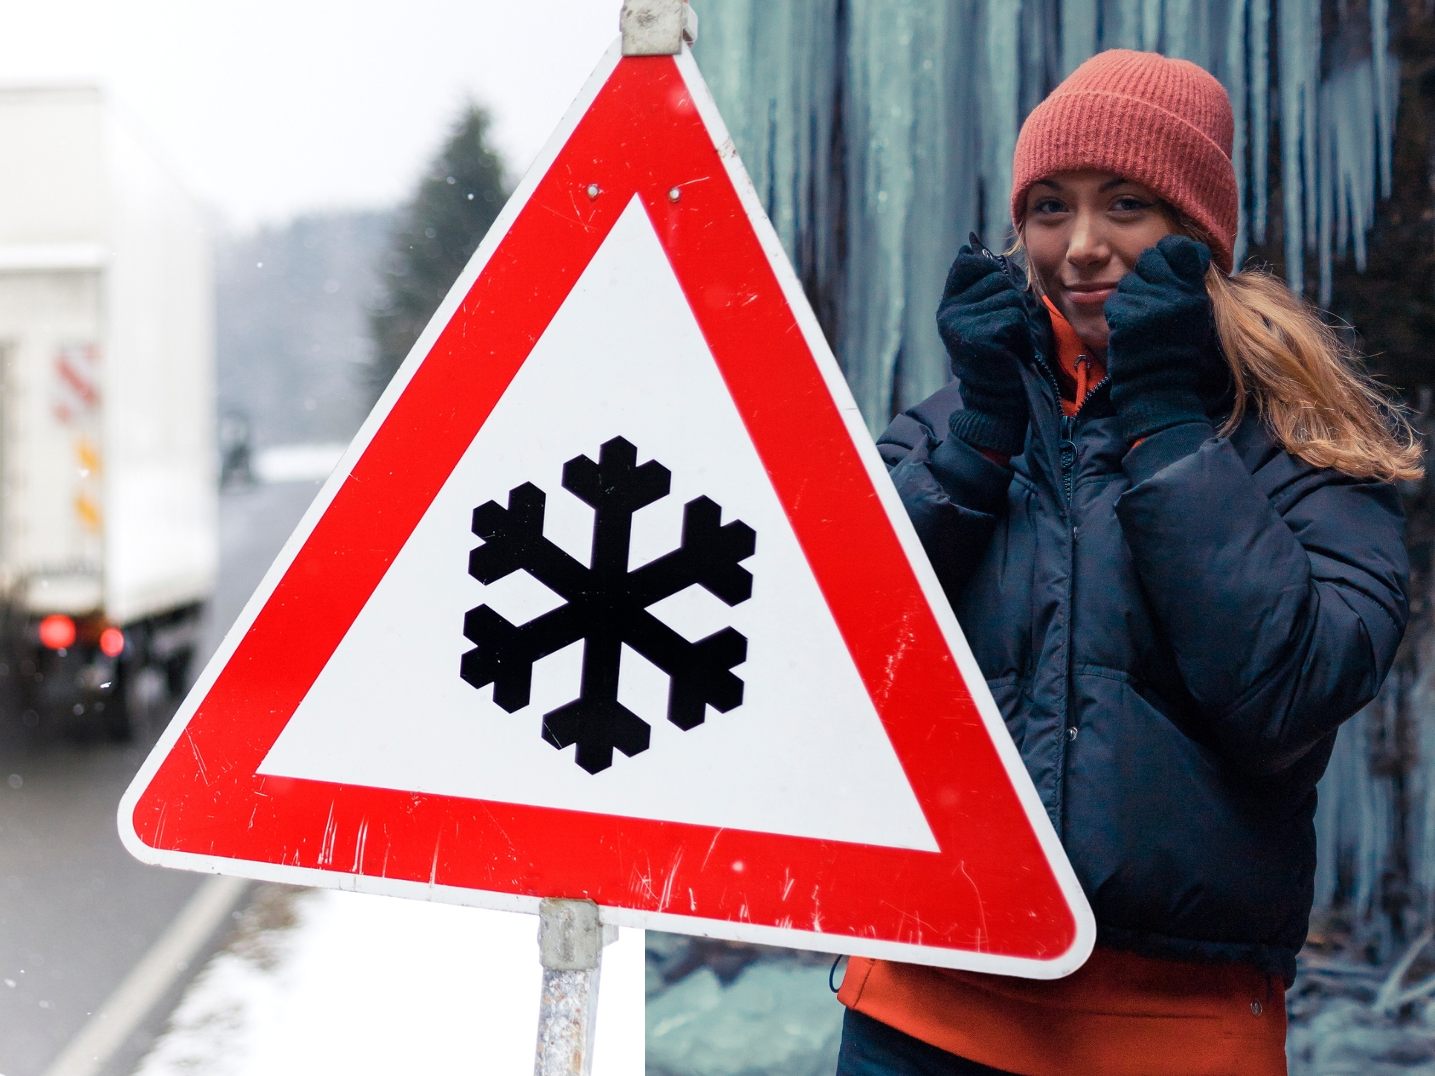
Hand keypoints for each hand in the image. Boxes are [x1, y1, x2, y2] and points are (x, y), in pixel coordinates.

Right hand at [937, 237, 1032, 456]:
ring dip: (1020, 314)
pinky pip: (1014, 314)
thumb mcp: (986, 311)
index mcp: (949, 303)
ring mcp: (960, 325)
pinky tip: (1012, 345)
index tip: (997, 294)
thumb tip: (969, 245)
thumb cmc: (1002, 350)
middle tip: (1007, 324)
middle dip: (1011, 296)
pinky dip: (1022, 328)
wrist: (997, 397)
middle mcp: (948, 312)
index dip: (991, 271)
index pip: (968, 262)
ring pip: (1008, 295)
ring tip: (1010, 336)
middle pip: (996, 276)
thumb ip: (981, 281)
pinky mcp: (978, 336)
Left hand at [1104, 235, 1217, 443]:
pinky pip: (1115, 301)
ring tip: (1142, 321)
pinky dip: (1118, 315)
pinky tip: (1129, 331)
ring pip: (1128, 282)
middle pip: (1148, 259)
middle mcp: (1175, 294)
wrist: (1159, 386)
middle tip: (1149, 300)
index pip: (1177, 247)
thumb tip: (1175, 247)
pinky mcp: (1127, 317)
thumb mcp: (1194, 312)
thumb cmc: (1175, 349)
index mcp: (1195, 290)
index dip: (1167, 251)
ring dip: (1130, 298)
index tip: (1165, 262)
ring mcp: (1150, 305)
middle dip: (1144, 276)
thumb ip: (1186, 281)